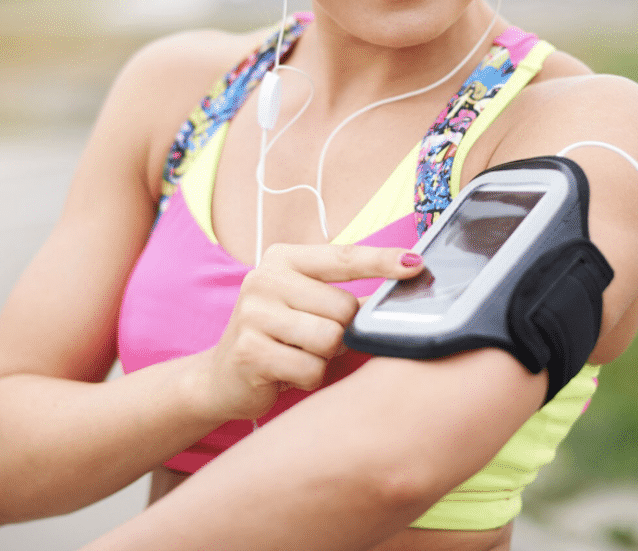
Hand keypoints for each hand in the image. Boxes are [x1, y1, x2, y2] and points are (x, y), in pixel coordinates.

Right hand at [193, 245, 423, 421]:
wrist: (221, 378)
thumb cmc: (278, 339)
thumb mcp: (307, 308)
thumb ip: (345, 299)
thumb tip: (397, 296)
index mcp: (283, 259)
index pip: (343, 257)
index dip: (382, 261)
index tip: (416, 263)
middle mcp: (265, 278)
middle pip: (344, 308)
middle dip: (341, 332)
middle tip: (313, 340)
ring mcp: (253, 313)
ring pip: (330, 340)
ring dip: (324, 358)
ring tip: (298, 355)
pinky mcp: (249, 350)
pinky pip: (311, 369)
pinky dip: (308, 379)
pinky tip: (285, 373)